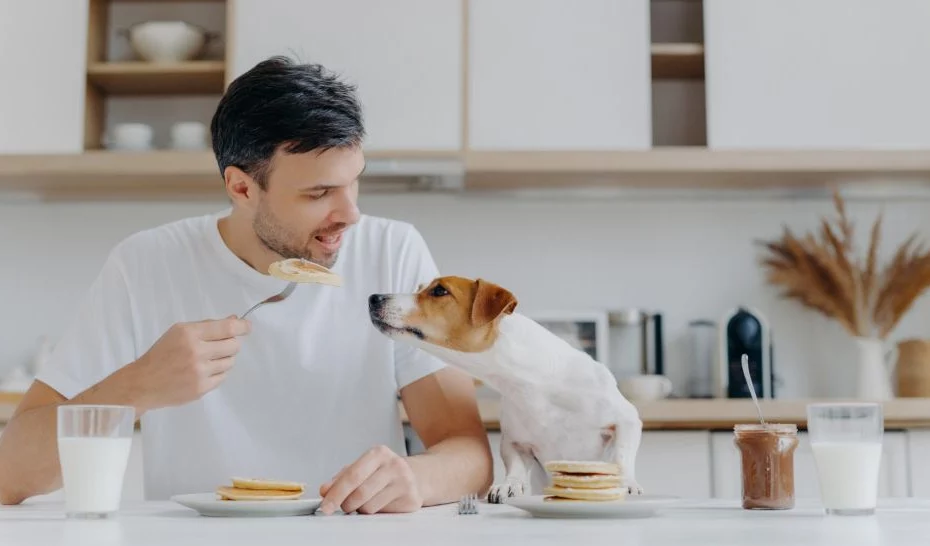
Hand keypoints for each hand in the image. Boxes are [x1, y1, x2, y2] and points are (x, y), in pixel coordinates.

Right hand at [128, 316, 250, 411]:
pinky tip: (204, 371)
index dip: (242, 327)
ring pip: (230, 362)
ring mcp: (199, 372)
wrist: (143, 383)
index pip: (226, 329)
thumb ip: (207, 326)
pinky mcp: (201, 388)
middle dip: (232, 343)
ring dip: (224, 359)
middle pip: (233, 346)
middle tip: (221, 345)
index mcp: (189, 334)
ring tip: (208, 359)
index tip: (247, 327)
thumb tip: (235, 320)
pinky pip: (223, 377)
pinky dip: (218, 372)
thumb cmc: (162, 354)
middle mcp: (196, 352)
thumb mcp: (179, 332)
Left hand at [318, 445, 421, 514]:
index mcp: (378, 453)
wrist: (418, 476)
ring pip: (369, 507)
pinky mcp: (411, 500)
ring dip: (361, 509)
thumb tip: (325, 490)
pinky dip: (375, 512)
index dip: (336, 493)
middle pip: (359, 494)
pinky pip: (382, 514)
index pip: (352, 476)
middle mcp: (394, 465)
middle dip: (346, 504)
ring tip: (367, 500)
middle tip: (345, 505)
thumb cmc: (384, 472)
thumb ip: (341, 478)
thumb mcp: (363, 468)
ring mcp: (405, 482)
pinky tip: (381, 503)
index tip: (325, 507)